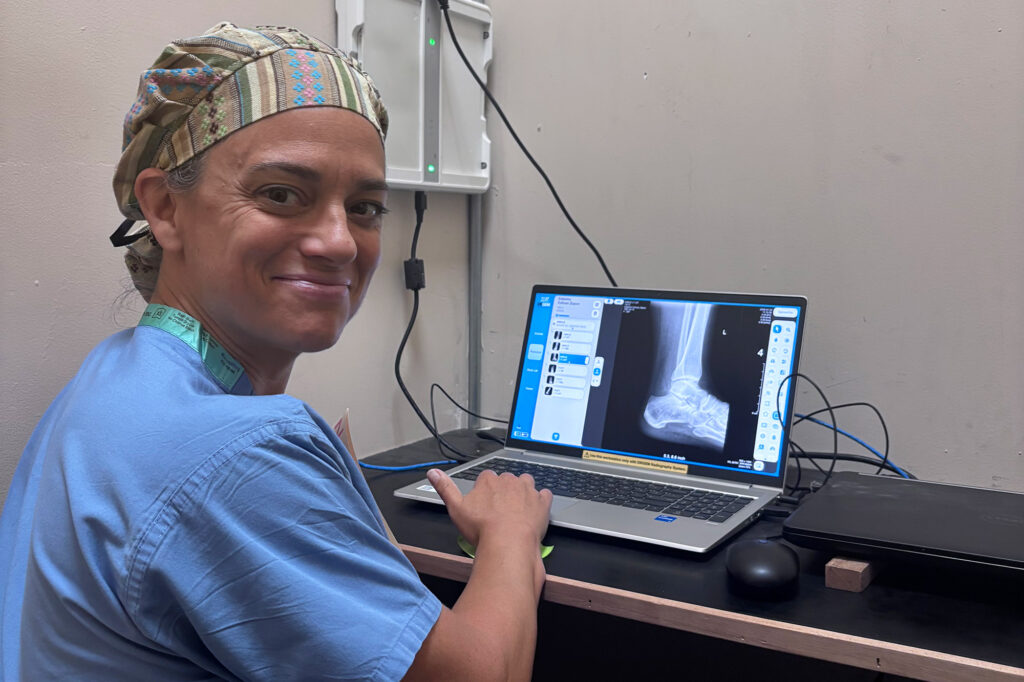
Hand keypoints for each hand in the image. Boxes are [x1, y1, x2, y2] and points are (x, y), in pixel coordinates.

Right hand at [427, 468, 551, 547]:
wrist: (508, 543)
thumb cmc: (482, 528)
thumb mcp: (455, 508)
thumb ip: (444, 488)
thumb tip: (432, 472)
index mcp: (489, 480)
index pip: (486, 477)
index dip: (485, 490)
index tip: (484, 502)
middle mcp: (509, 480)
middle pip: (506, 480)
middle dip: (504, 490)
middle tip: (500, 509)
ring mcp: (527, 490)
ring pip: (526, 482)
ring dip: (523, 491)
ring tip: (518, 508)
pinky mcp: (542, 501)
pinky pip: (544, 494)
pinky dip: (541, 500)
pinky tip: (536, 509)